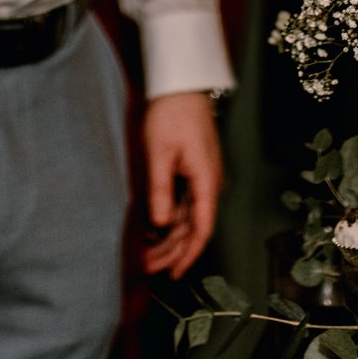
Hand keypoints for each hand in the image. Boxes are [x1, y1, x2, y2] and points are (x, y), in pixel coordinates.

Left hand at [142, 90, 223, 277]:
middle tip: (148, 267)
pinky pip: (186, 203)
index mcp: (206, 181)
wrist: (181, 84)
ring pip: (189, 217)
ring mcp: (203, 177)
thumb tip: (160, 224)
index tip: (173, 274)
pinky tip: (155, 229)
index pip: (202, 229)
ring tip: (148, 254)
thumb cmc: (171, 114)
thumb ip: (160, 190)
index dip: (188, 254)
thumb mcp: (159, 153)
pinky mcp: (195, 171)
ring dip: (170, 237)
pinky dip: (171, 219)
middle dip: (173, 251)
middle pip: (194, 227)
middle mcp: (210, 184)